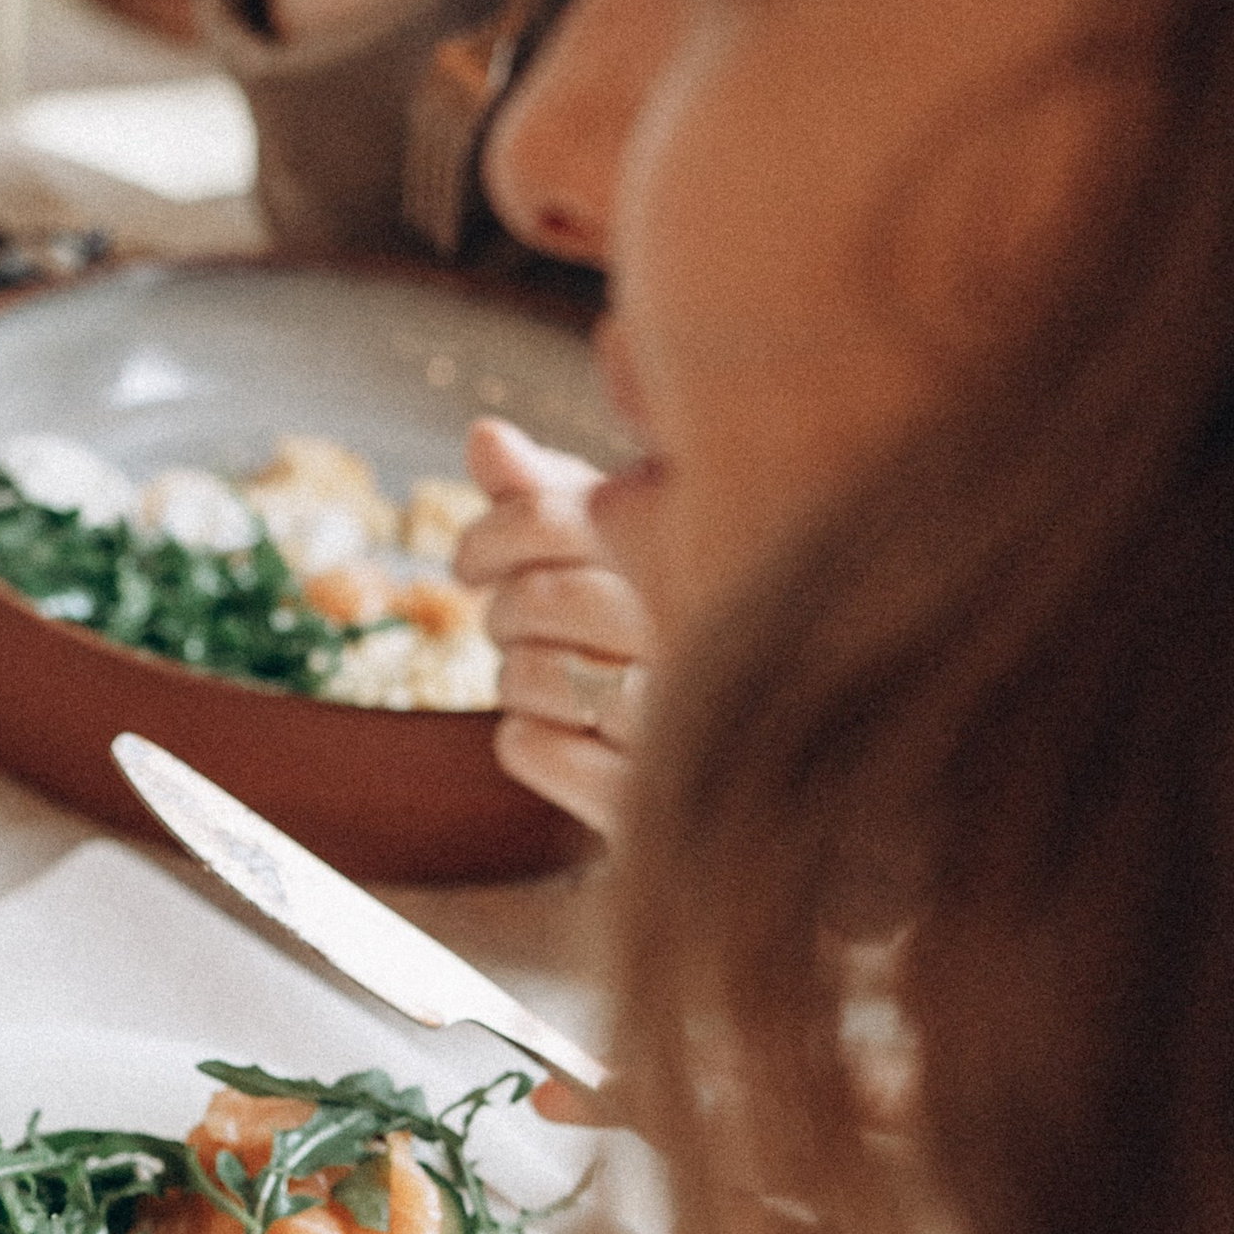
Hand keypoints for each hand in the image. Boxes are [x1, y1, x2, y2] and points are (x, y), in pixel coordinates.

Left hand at [457, 414, 656, 838]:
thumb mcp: (624, 538)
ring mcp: (676, 718)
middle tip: (515, 624)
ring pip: (525, 676)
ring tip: (551, 678)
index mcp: (697, 548)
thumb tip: (484, 436)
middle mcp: (694, 628)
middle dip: (504, 611)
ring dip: (513, 678)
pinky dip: (524, 741)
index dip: (488, 538)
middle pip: (535, 600)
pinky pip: (528, 749)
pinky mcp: (644, 796)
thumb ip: (549, 489)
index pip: (550, 521)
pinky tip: (563, 734)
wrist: (762, 758)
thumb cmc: (671, 619)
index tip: (471, 561)